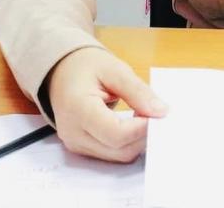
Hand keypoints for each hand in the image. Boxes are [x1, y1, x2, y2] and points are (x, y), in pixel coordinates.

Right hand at [46, 47, 167, 161]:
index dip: (142, 127)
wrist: (61, 72)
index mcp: (78, 109)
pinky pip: (111, 153)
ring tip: (146, 116)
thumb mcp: (115, 69)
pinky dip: (128, 142)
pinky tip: (134, 123)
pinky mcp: (82, 148)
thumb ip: (138, 91)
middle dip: (144, 135)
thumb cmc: (87, 67)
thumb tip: (161, 111)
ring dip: (137, 141)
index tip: (160, 113)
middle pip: (118, 149)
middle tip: (158, 114)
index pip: (115, 134)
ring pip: (117, 156)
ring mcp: (76, 144)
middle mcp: (73, 133)